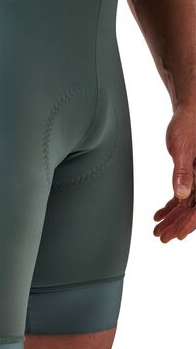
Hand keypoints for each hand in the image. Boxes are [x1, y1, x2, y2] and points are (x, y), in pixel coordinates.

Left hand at [153, 104, 195, 242]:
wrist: (190, 112)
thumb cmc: (188, 126)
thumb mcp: (183, 150)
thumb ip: (183, 173)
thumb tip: (181, 195)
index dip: (189, 223)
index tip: (177, 235)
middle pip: (194, 209)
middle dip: (177, 224)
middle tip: (161, 236)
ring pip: (187, 204)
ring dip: (173, 218)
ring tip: (157, 229)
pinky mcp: (193, 175)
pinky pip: (184, 195)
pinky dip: (172, 205)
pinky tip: (159, 214)